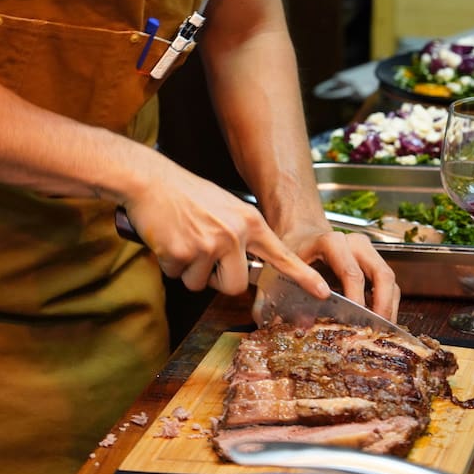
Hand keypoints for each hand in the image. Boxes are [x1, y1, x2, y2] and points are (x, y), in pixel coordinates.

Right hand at [122, 172, 331, 301]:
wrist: (150, 180)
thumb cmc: (184, 193)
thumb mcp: (224, 207)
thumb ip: (239, 235)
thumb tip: (241, 266)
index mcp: (248, 221)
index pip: (281, 254)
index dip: (302, 276)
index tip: (323, 292)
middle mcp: (234, 234)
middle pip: (234, 285)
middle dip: (215, 280)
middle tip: (201, 255)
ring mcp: (209, 244)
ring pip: (202, 284)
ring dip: (188, 271)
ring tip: (181, 240)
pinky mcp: (184, 253)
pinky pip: (179, 277)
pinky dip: (170, 264)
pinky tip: (167, 239)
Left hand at [274, 222, 399, 320]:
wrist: (303, 234)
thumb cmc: (296, 250)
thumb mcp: (289, 266)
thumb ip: (296, 293)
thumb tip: (305, 323)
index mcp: (333, 242)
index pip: (352, 274)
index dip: (356, 300)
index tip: (355, 323)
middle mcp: (355, 243)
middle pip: (381, 274)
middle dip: (382, 305)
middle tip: (375, 331)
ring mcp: (368, 251)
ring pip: (390, 280)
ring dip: (389, 307)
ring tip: (380, 332)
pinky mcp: (374, 262)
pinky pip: (389, 284)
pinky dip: (387, 303)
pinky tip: (378, 322)